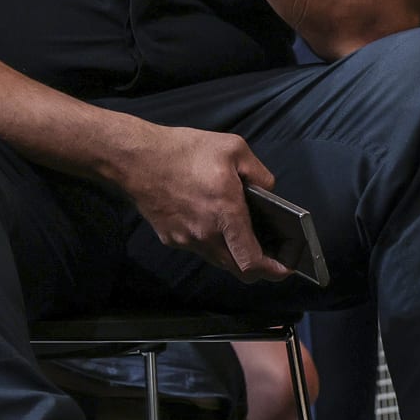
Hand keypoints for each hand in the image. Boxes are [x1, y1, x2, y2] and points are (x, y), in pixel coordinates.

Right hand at [107, 120, 289, 281]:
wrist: (133, 158)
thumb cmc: (183, 151)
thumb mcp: (233, 149)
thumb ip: (260, 174)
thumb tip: (268, 191)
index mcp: (226, 215)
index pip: (252, 262)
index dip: (273, 271)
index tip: (286, 268)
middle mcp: (205, 235)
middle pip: (238, 269)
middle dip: (258, 267)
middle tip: (270, 255)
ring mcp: (185, 240)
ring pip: (218, 259)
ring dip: (233, 253)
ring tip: (240, 234)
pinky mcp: (169, 237)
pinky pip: (198, 247)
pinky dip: (210, 241)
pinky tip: (208, 220)